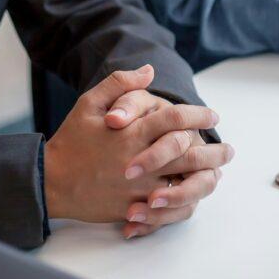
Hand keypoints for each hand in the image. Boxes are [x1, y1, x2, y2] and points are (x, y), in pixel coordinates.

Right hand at [44, 65, 231, 237]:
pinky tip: (197, 193)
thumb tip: (149, 70)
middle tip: (228, 149)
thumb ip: (119, 84)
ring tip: (219, 171)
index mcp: (132, 132)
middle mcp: (139, 159)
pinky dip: (187, 201)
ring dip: (207, 176)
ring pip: (184, 182)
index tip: (212, 115)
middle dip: (214, 151)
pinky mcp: (133, 207)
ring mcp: (138, 187)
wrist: (49, 181)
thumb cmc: (72, 141)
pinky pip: (168, 208)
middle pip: (189, 153)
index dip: (199, 115)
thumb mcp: (89, 104)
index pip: (176, 119)